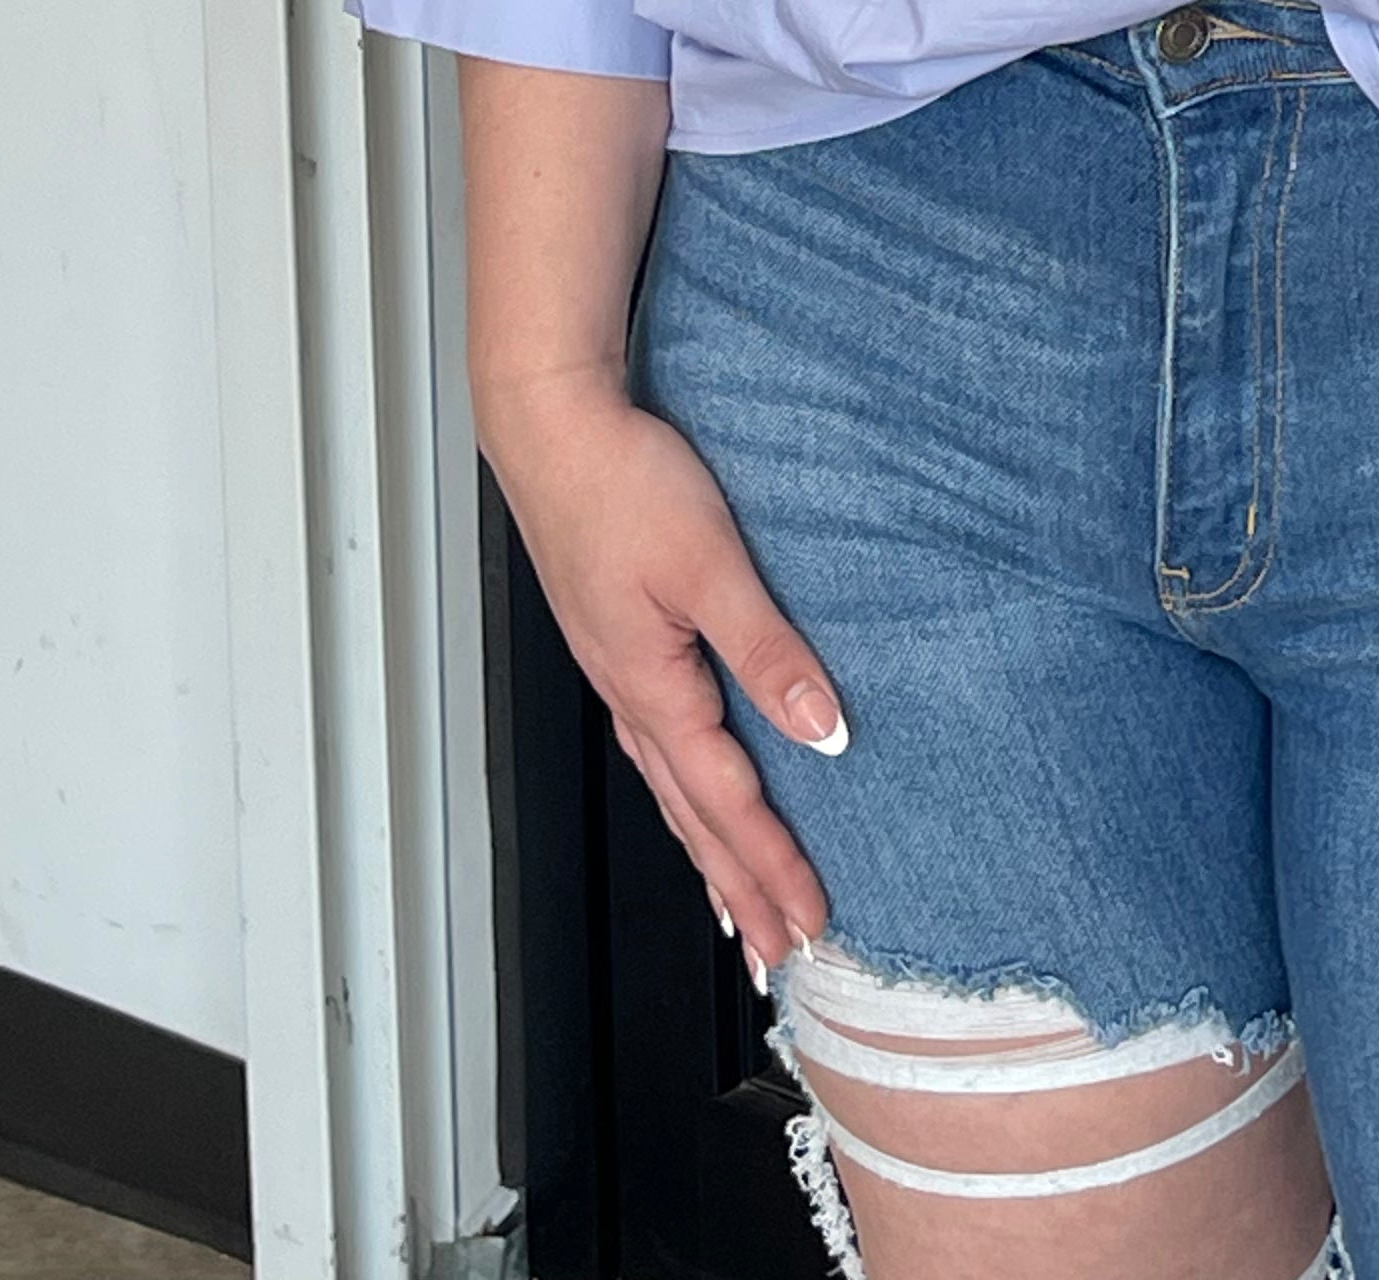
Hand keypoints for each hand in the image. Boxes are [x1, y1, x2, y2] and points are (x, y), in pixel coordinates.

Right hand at [485, 368, 842, 975]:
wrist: (552, 425)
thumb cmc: (623, 482)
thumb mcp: (710, 563)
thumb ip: (769, 651)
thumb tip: (826, 732)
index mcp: (652, 688)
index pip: (726, 803)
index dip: (771, 867)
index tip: (812, 923)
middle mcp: (630, 695)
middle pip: (693, 818)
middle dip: (738, 889)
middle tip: (778, 955)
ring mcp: (619, 671)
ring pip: (672, 789)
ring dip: (711, 852)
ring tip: (740, 909)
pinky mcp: (619, 641)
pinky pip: (659, 745)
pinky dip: (687, 792)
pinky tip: (699, 793)